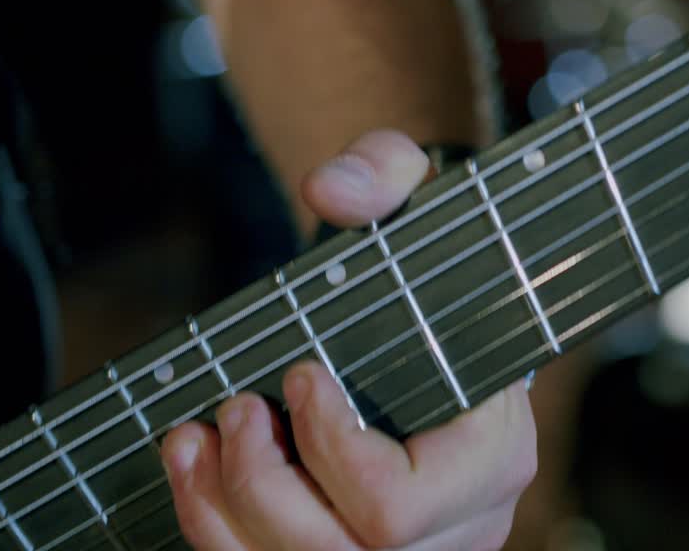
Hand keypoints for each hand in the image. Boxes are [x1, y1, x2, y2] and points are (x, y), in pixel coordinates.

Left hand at [161, 130, 536, 549]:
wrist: (424, 304)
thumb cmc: (420, 252)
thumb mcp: (412, 192)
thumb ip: (383, 174)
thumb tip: (332, 190)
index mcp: (496, 450)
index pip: (402, 504)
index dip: (332, 453)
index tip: (298, 373)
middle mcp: (466, 520)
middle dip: (263, 488)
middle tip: (235, 407)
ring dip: (225, 517)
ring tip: (193, 439)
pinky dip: (217, 533)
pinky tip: (194, 471)